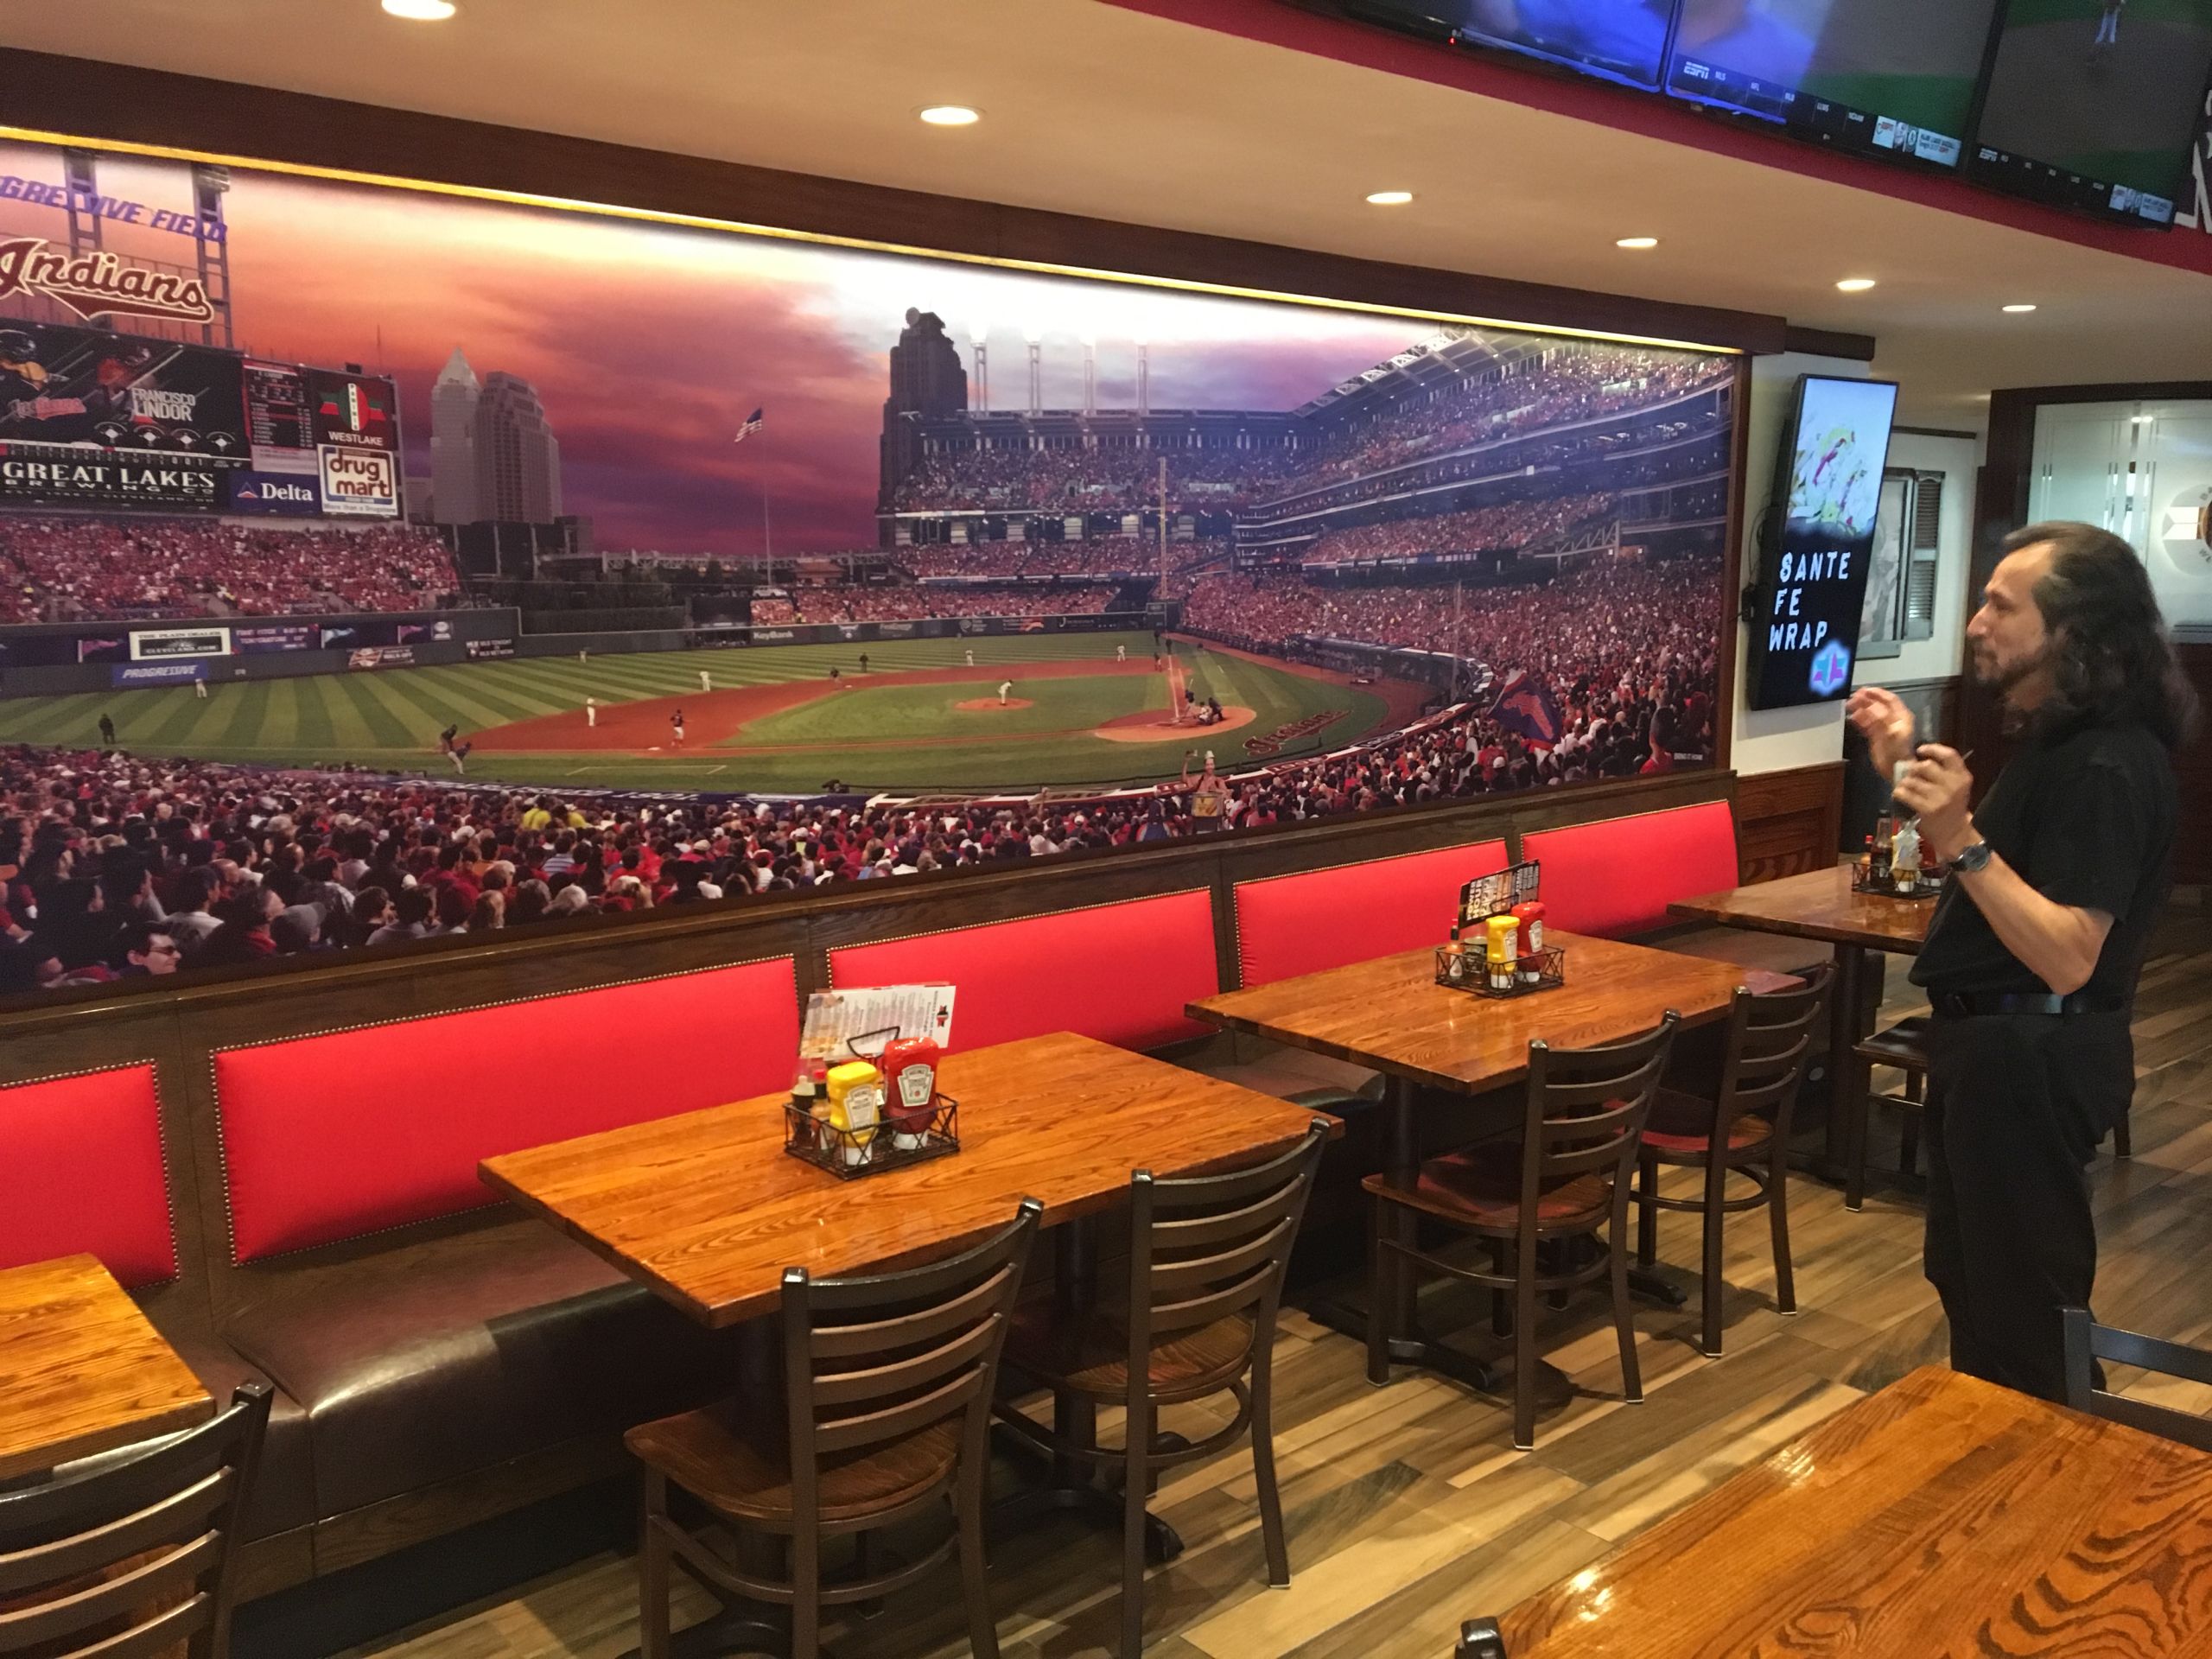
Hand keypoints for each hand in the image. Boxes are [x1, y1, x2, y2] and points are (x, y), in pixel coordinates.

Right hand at [1846, 686, 1916, 779]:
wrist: (1895, 768)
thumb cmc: (1897, 751)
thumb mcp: (1892, 733)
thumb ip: (1881, 718)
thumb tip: (1870, 707)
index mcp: (1900, 716)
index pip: (1890, 699)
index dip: (1877, 693)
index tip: (1864, 690)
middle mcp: (1892, 719)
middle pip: (1878, 705)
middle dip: (1866, 700)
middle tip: (1853, 697)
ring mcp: (1883, 727)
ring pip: (1871, 713)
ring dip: (1861, 708)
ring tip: (1850, 706)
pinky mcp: (1875, 735)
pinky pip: (1866, 723)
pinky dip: (1859, 719)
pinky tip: (1852, 718)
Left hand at [1894, 744, 1975, 860]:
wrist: (1954, 833)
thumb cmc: (1952, 806)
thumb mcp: (1956, 786)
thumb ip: (1944, 772)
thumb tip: (1916, 758)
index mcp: (1963, 777)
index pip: (1949, 755)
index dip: (1933, 748)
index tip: (1920, 750)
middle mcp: (1954, 785)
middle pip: (1926, 766)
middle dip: (1914, 769)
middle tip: (1911, 775)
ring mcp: (1941, 798)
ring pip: (1913, 780)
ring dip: (1904, 782)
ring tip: (1905, 786)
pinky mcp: (1928, 809)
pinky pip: (1905, 794)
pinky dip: (1899, 792)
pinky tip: (1900, 794)